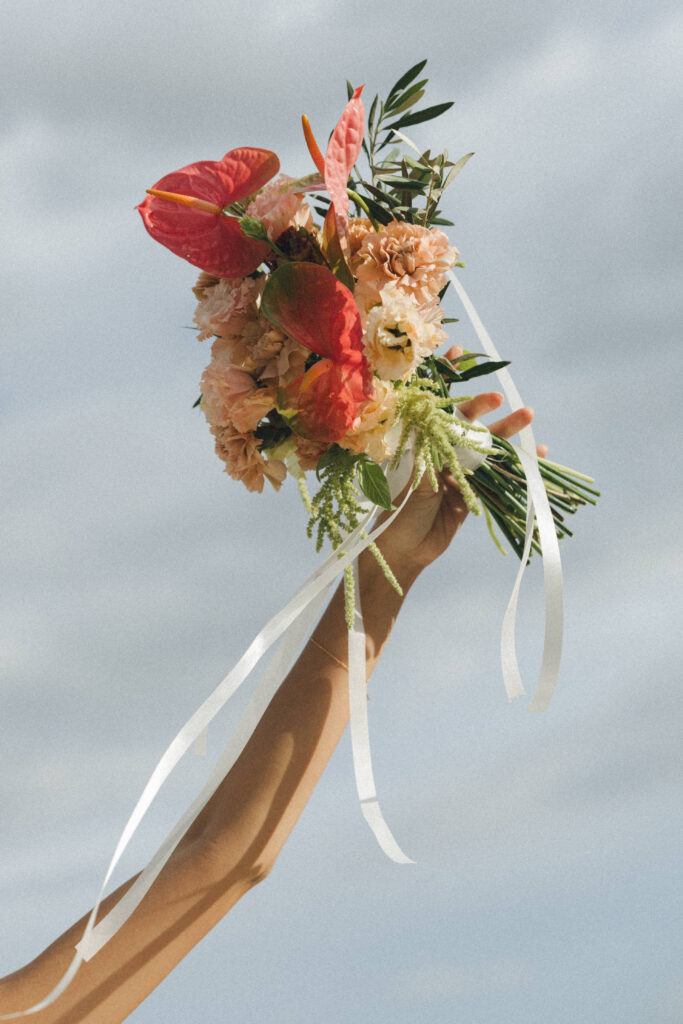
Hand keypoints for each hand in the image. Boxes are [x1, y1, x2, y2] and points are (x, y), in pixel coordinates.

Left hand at [375, 347, 547, 578]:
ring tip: (528, 415)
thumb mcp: (411, 479)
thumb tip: (435, 419)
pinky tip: (540, 453)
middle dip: (482, 405)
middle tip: (498, 397)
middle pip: (466, 420)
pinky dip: (519, 463)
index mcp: (419, 442)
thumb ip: (428, 452)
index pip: (434, 402)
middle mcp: (439, 449)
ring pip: (486, 444)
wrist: (404, 552)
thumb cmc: (396, 513)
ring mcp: (458, 469)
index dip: (445, 378)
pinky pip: (498, 473)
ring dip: (508, 429)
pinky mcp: (473, 491)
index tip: (459, 353)